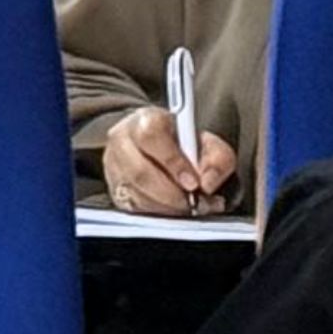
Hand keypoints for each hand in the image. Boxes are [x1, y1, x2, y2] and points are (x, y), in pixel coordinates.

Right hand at [96, 106, 243, 215]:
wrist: (158, 148)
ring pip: (136, 193)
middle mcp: (123, 140)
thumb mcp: (208, 143)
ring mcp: (114, 166)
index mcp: (146, 120)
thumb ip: (218, 159)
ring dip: (167, 207)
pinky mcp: (115, 189)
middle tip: (195, 202)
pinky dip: (159, 213)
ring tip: (190, 208)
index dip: (173, 162)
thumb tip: (208, 183)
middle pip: (140, 172)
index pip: (151, 137)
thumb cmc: (182, 144)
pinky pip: (134, 207)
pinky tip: (175, 210)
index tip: (194, 182)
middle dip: (172, 194)